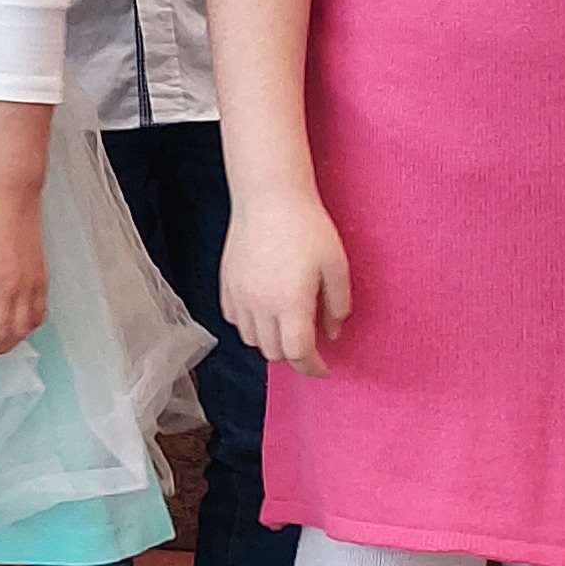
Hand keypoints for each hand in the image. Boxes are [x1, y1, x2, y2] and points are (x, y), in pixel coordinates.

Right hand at [223, 190, 354, 378]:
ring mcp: (239, 295)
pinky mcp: (226, 283)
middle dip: (293, 355)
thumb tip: (331, 332)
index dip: (313, 368)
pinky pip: (235, 319)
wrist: (268, 196)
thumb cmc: (307, 227)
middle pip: (273, 352)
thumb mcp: (336, 266)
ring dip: (270, 341)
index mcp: (290, 304)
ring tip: (285, 327)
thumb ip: (337, 306)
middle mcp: (260, 306)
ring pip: (251, 339)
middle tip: (308, 345)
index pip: (298, 354)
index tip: (324, 369)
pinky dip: (250, 324)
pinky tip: (264, 310)